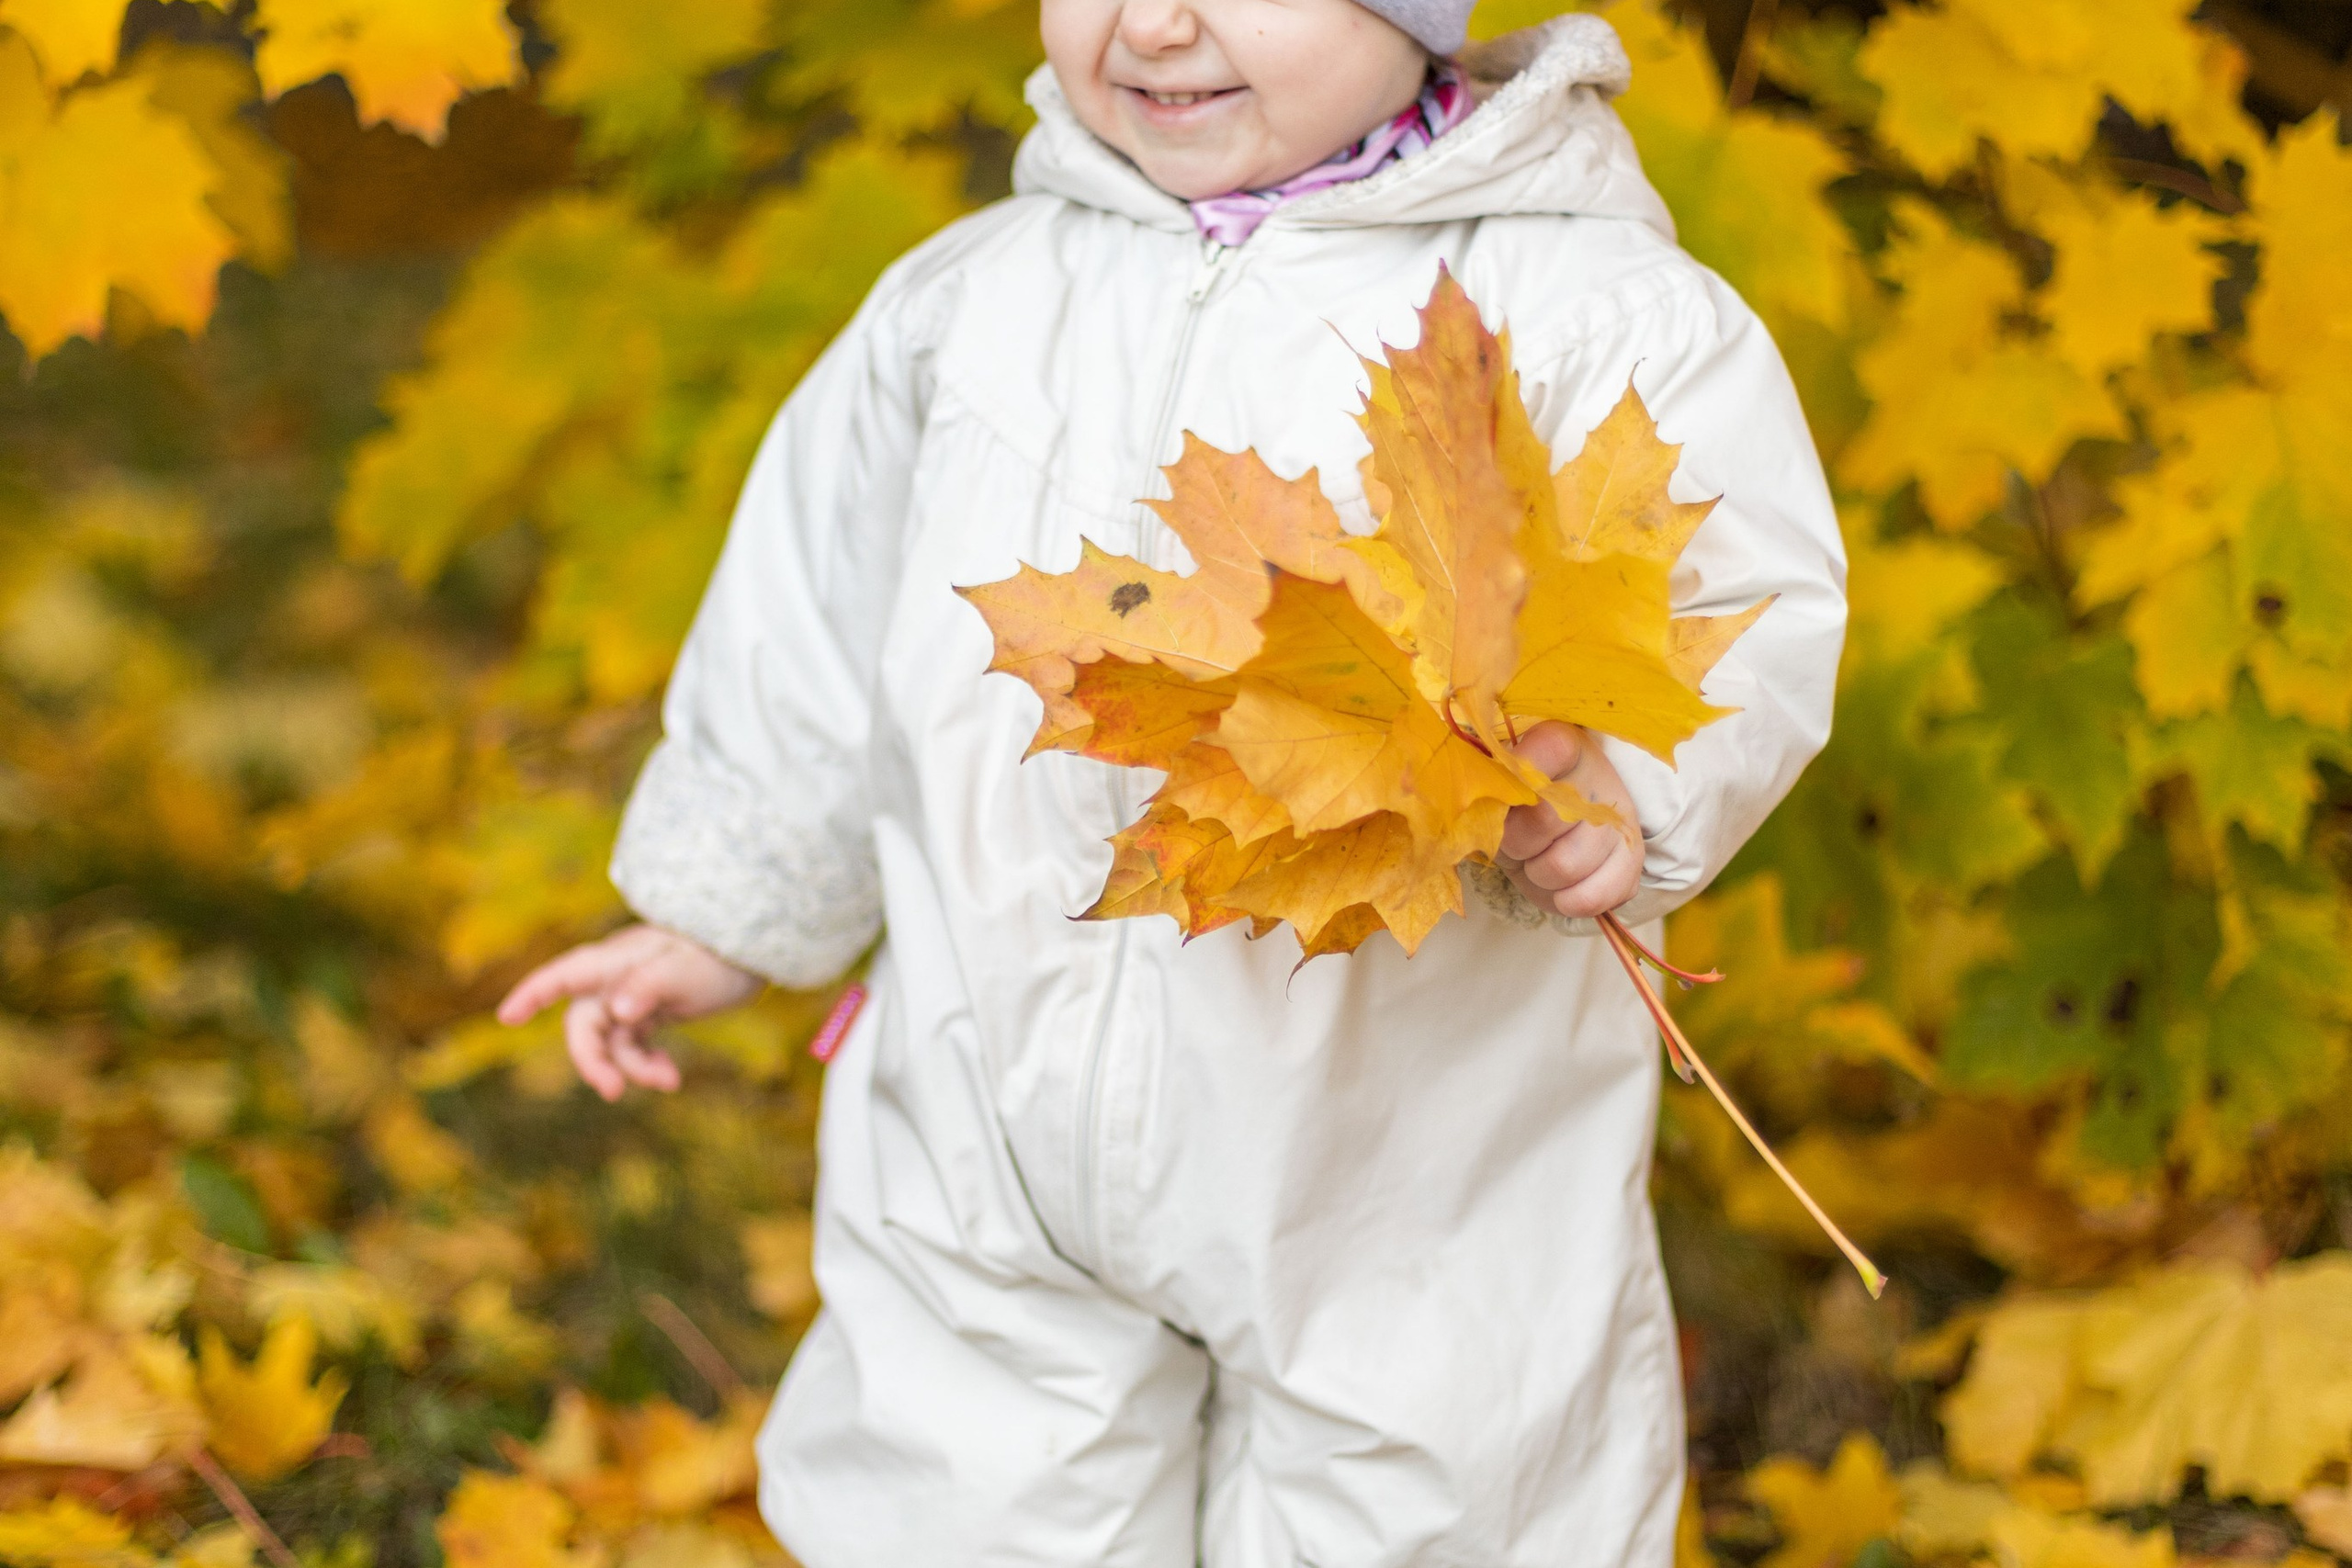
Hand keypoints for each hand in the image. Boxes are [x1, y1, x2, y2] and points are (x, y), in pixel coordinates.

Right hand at [496, 925, 761, 1100]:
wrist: (752, 953)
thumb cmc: (718, 953)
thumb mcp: (688, 971)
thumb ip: (650, 986)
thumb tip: (618, 1010)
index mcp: (618, 960)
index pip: (565, 975)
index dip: (533, 993)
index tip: (506, 1017)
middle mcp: (616, 979)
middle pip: (585, 1023)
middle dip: (594, 1060)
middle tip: (613, 1092)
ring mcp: (631, 996)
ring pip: (612, 1042)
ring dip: (634, 1067)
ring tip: (670, 1081)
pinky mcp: (649, 1012)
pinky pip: (635, 1045)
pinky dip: (648, 1064)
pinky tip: (671, 1077)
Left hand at [1497, 722, 1642, 920]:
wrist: (1555, 836)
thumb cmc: (1516, 808)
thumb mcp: (1496, 790)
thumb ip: (1489, 786)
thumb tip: (1484, 801)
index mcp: (1562, 744)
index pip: (1549, 748)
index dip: (1516, 776)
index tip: (1500, 795)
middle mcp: (1599, 776)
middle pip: (1544, 819)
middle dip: (1516, 842)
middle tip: (1515, 839)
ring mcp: (1620, 820)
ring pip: (1564, 866)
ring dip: (1538, 875)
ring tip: (1538, 860)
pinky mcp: (1631, 861)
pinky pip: (1592, 898)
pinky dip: (1565, 901)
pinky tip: (1560, 887)